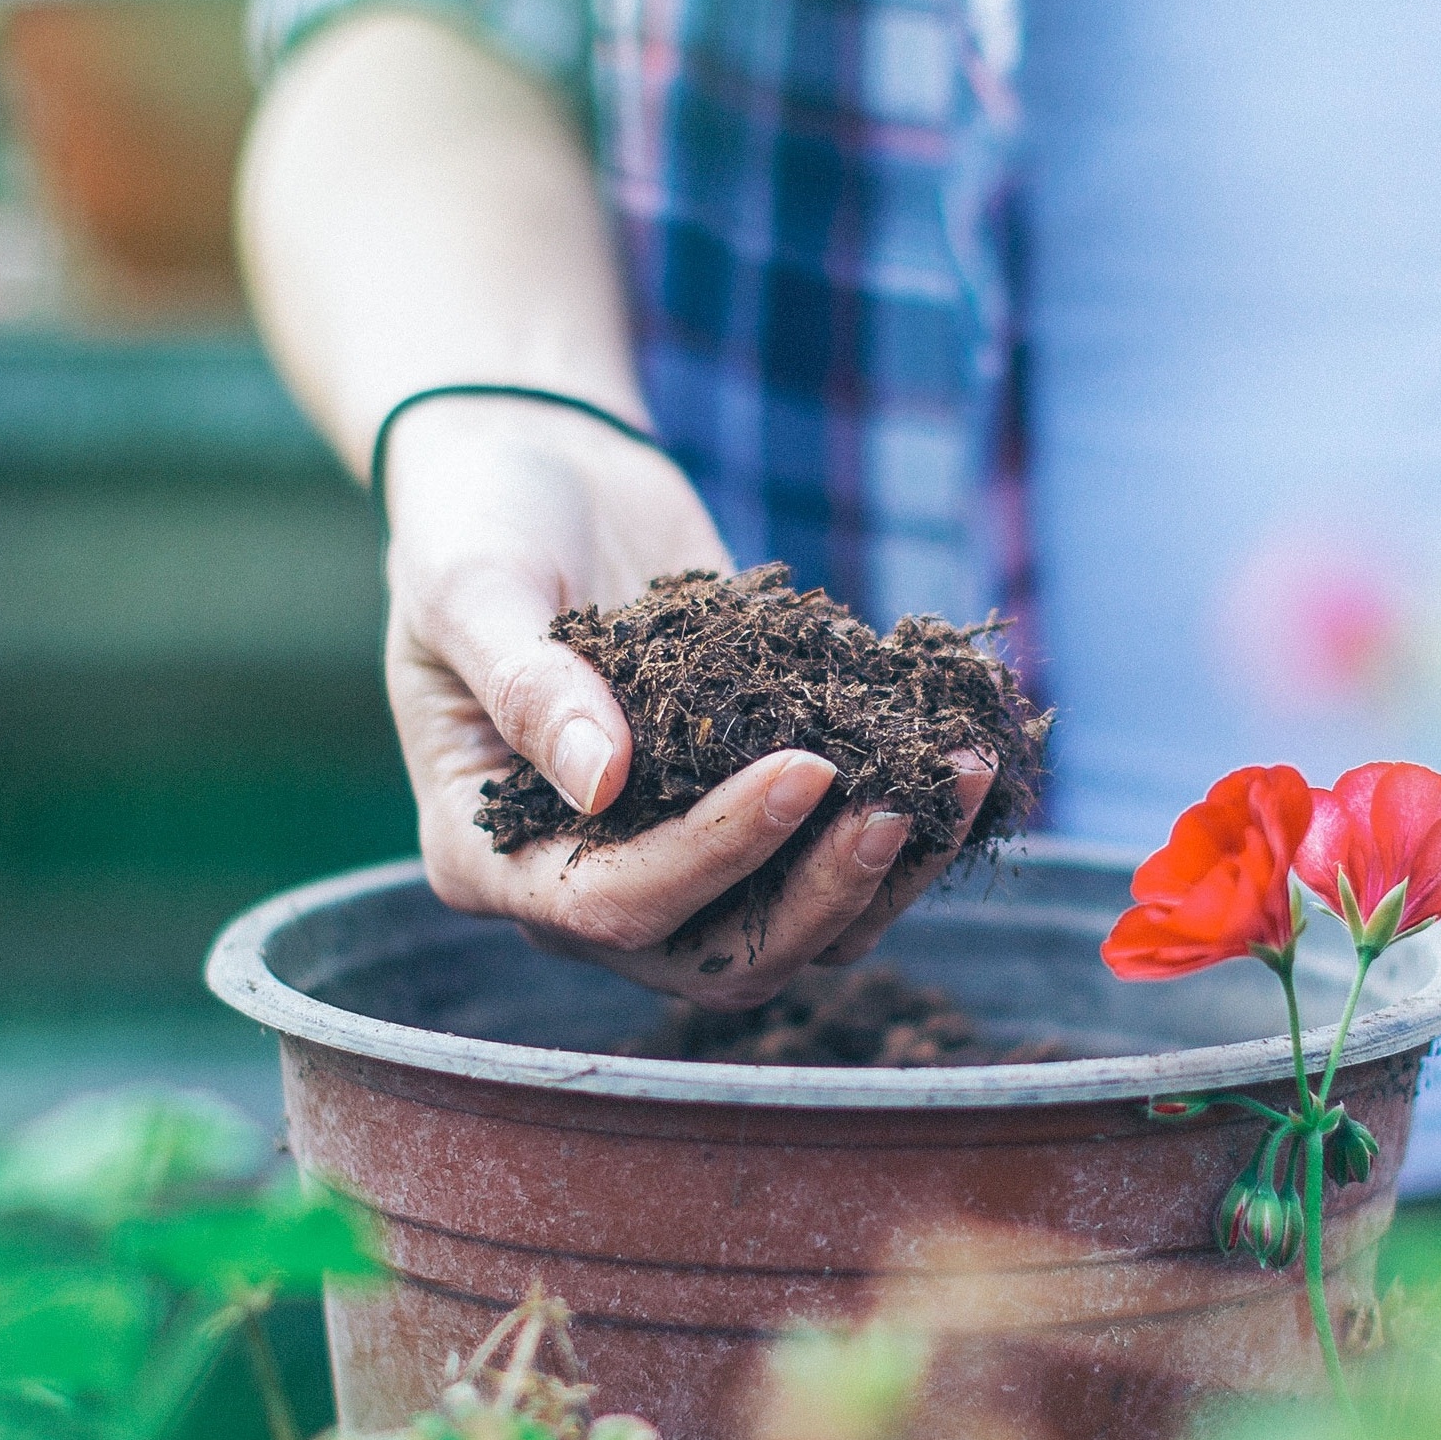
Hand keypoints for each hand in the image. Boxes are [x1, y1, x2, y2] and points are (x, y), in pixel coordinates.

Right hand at [383, 396, 993, 1008]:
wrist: (547, 481)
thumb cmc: (480, 523)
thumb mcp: (471, 585)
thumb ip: (524, 682)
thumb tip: (600, 783)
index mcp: (490, 857)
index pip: (610, 906)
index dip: (716, 852)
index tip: (805, 768)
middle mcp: (583, 891)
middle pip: (722, 958)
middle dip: (822, 892)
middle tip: (898, 802)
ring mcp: (679, 868)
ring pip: (803, 933)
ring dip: (890, 872)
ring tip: (962, 774)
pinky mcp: (755, 826)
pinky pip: (842, 870)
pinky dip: (911, 832)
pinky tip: (969, 765)